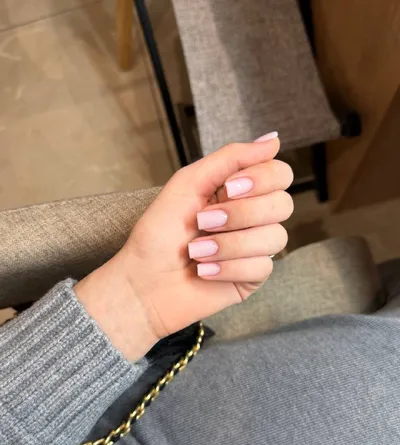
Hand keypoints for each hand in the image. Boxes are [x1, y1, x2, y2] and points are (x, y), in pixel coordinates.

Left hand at [75, 136, 292, 360]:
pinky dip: (228, 267)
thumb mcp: (188, 184)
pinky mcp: (251, 278)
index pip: (279, 174)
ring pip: (274, 238)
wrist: (143, 282)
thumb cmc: (158, 233)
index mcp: (239, 191)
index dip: (261, 179)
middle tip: (204, 222)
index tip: (228, 189)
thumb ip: (230, 159)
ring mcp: (254, 249)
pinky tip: (205, 271)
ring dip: (229, 244)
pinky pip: (262, 268)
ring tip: (197, 252)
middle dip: (241, 214)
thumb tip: (273, 140)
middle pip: (283, 204)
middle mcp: (252, 217)